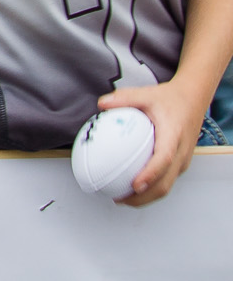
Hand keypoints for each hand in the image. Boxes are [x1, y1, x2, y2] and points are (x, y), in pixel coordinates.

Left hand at [100, 79, 210, 205]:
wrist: (192, 100)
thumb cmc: (168, 99)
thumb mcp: (146, 94)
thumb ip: (124, 98)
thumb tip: (101, 105)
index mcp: (173, 136)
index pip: (164, 160)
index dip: (150, 175)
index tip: (135, 185)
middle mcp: (181, 153)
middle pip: (165, 183)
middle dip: (144, 197)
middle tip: (119, 199)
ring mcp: (182, 161)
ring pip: (167, 186)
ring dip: (146, 197)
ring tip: (121, 199)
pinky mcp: (180, 164)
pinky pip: (166, 180)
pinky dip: (150, 189)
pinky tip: (130, 188)